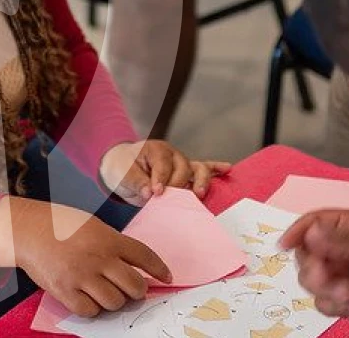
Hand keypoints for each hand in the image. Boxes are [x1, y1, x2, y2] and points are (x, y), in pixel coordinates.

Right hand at [8, 198, 172, 317]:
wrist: (28, 229)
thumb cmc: (61, 225)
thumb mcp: (94, 226)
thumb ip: (113, 244)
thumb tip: (133, 266)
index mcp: (109, 239)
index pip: (144, 256)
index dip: (159, 269)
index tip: (167, 277)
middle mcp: (99, 258)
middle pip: (134, 286)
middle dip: (137, 291)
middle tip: (132, 290)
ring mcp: (81, 276)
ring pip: (114, 302)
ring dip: (114, 301)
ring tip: (106, 293)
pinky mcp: (64, 291)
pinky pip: (89, 310)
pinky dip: (92, 308)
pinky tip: (88, 298)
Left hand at [99, 140, 230, 204]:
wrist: (120, 165)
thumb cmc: (122, 167)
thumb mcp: (123, 174)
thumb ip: (136, 182)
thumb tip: (150, 193)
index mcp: (155, 150)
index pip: (163, 165)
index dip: (161, 180)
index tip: (157, 193)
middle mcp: (172, 154)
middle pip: (183, 168)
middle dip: (179, 185)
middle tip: (171, 198)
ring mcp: (181, 162)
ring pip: (198, 169)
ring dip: (201, 181)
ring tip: (199, 193)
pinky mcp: (186, 172)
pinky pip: (204, 167)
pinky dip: (215, 168)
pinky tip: (227, 169)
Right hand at [279, 210, 348, 328]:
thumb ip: (339, 238)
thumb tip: (309, 233)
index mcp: (345, 226)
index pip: (310, 224)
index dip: (295, 233)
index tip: (284, 245)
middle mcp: (338, 249)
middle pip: (304, 255)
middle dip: (315, 270)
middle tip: (330, 277)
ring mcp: (338, 274)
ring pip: (310, 281)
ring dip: (327, 289)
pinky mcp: (341, 298)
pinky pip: (321, 302)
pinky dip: (336, 305)